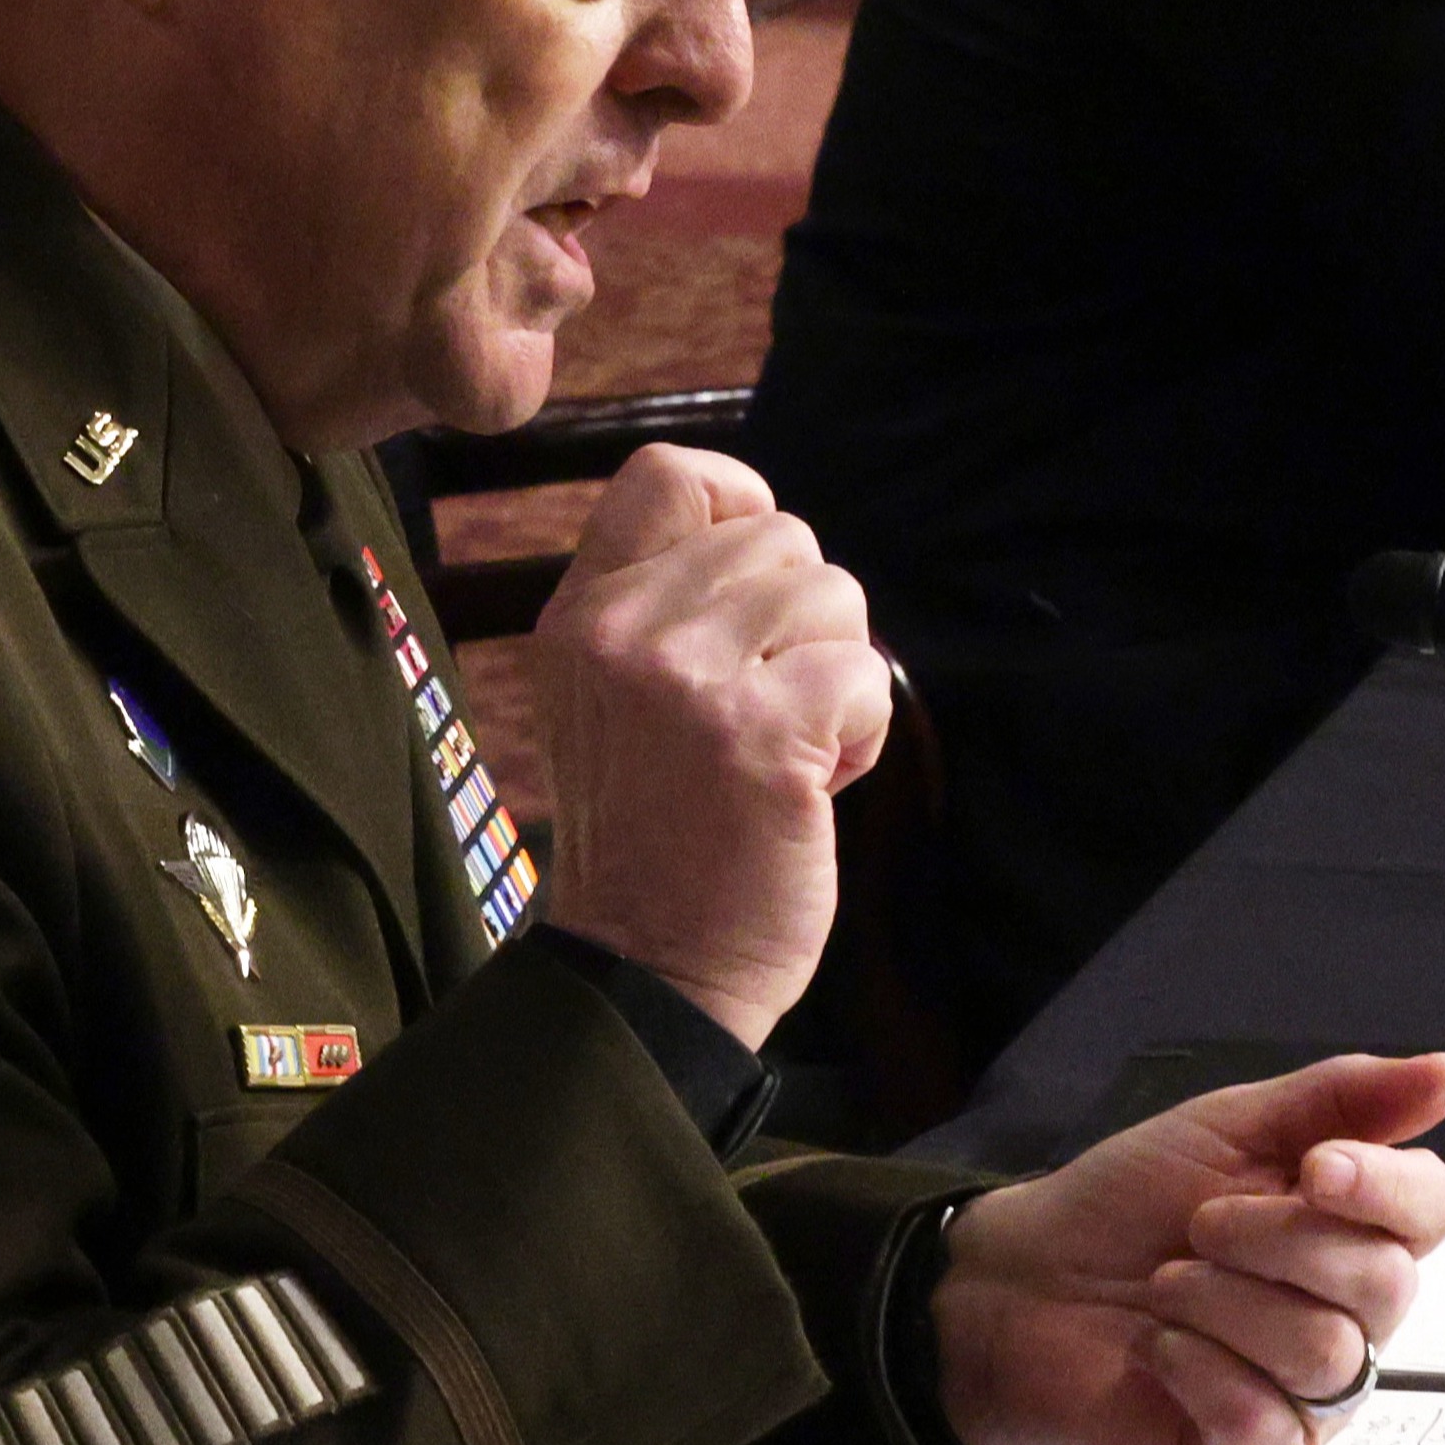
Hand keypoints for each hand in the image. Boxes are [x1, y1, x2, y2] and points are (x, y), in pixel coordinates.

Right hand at [528, 443, 890, 1056]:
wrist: (647, 970)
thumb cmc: (654, 836)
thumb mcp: (611, 697)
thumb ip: (664, 610)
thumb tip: (766, 538)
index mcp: (581, 614)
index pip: (670, 473)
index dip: (743, 504)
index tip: (758, 590)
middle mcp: (623, 632)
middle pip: (781, 536)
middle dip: (805, 621)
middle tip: (768, 711)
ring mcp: (688, 682)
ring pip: (833, 593)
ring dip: (836, 675)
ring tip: (787, 752)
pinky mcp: (763, 736)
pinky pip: (863, 672)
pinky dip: (862, 733)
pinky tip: (814, 789)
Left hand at [932, 1052, 1444, 1444]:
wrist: (1021, 1281)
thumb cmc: (1129, 1205)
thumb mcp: (1227, 1128)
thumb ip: (1336, 1099)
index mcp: (1354, 1230)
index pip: (1432, 1211)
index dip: (1387, 1188)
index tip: (1315, 1167)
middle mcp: (1351, 1319)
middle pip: (1386, 1285)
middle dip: (1278, 1240)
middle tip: (1198, 1227)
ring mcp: (1309, 1398)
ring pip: (1326, 1353)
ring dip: (1223, 1303)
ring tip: (1164, 1288)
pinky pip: (1268, 1426)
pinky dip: (1199, 1371)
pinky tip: (1158, 1350)